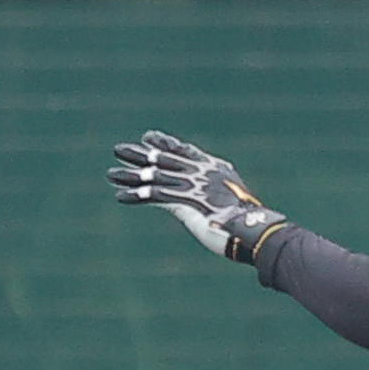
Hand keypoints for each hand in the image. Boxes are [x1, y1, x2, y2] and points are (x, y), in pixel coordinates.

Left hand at [108, 131, 287, 264]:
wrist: (258, 232)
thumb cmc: (250, 223)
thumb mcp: (232, 203)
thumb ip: (216, 196)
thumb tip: (210, 204)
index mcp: (215, 168)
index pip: (184, 150)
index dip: (164, 143)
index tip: (147, 137)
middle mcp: (202, 173)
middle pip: (163, 160)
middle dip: (139, 155)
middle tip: (118, 149)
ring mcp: (193, 186)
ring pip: (154, 177)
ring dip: (130, 176)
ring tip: (110, 175)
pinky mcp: (185, 203)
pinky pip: (155, 197)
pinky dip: (136, 197)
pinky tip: (120, 197)